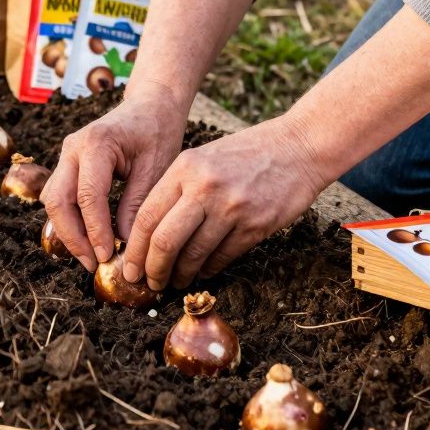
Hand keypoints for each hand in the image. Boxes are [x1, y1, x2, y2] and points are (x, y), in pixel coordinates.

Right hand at [41, 88, 189, 271]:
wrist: (151, 105)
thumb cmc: (158, 132)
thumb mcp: (156, 169)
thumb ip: (137, 205)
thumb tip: (126, 245)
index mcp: (96, 143)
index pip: (87, 196)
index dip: (95, 231)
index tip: (107, 256)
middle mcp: (73, 148)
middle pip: (57, 200)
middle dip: (72, 237)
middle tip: (93, 264)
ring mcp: (66, 155)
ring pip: (53, 200)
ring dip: (68, 231)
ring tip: (91, 257)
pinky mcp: (68, 164)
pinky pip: (60, 196)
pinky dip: (70, 220)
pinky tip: (89, 240)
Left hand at [120, 119, 327, 290]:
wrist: (299, 147)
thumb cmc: (246, 154)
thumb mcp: (203, 159)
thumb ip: (176, 190)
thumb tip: (148, 234)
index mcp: (185, 168)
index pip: (146, 217)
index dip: (134, 250)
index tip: (130, 267)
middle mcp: (205, 187)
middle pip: (163, 241)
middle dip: (152, 270)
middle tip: (150, 282)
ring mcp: (231, 207)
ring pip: (193, 255)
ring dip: (181, 275)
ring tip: (177, 281)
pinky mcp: (255, 225)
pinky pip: (222, 257)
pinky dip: (208, 270)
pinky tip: (202, 272)